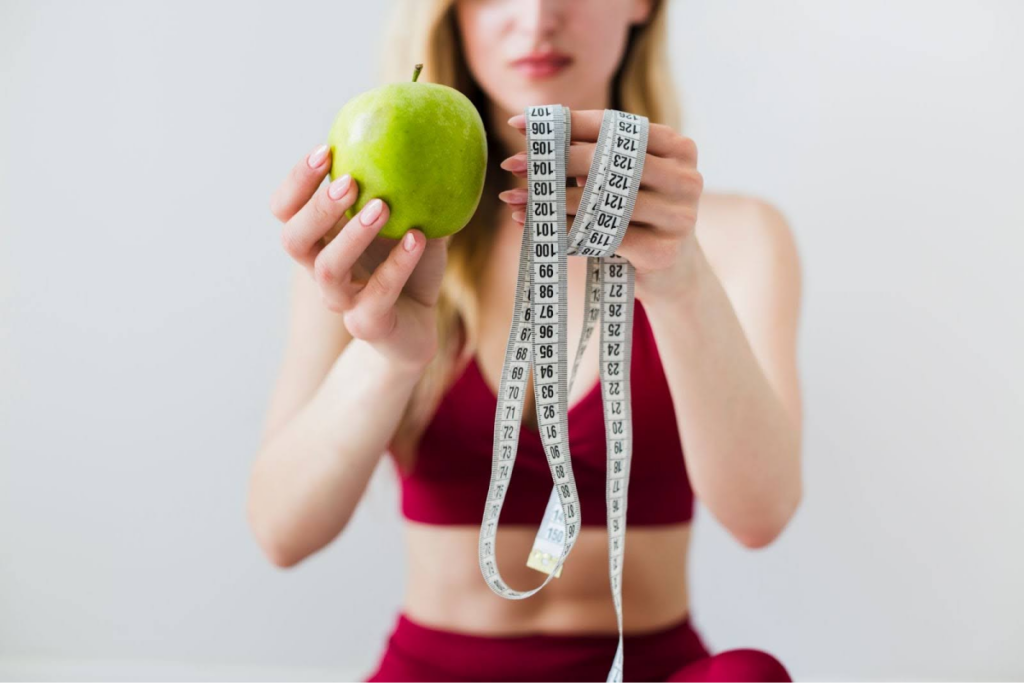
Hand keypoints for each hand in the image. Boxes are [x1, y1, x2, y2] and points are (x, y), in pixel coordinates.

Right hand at [270, 144, 448, 371]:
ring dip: (352, 234)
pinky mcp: (368, 325)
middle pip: (293, 239)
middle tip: (351, 181)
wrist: (421, 329)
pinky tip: (418, 238)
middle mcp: (322, 269)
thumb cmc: (409, 269)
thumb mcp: (410, 220)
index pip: (285, 209)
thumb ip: (406, 186)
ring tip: (383, 207)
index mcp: (321, 239)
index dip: (297, 181)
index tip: (325, 150)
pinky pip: (377, 295)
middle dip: (317, 207)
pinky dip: (398, 264)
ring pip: (328, 269)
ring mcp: (341, 301)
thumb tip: (423, 128)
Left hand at [499, 110, 702, 301]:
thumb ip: (593, 157)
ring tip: (515, 198)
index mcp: (677, 147)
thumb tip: (533, 137)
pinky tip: (538, 229)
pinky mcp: (662, 251)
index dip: (565, 122)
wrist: (675, 274)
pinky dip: (565, 231)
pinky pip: (601, 237)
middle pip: (605, 160)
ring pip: (600, 201)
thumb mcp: (625, 181)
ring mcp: (678, 216)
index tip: (520, 125)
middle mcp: (684, 177)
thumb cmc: (640, 218)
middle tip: (512, 164)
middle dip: (552, 161)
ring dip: (551, 200)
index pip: (613, 125)